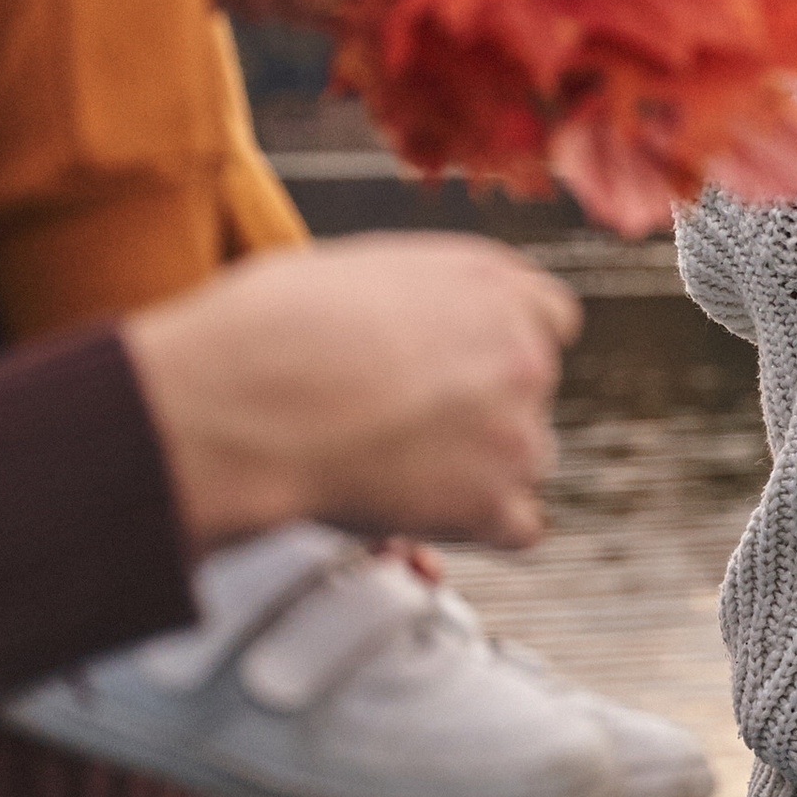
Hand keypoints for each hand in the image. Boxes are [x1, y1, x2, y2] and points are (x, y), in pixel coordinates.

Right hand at [120, 236, 581, 555]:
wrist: (249, 399)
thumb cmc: (274, 331)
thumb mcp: (357, 270)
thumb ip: (415, 298)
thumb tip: (403, 321)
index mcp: (492, 285)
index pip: (547, 319)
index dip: (500, 348)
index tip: (470, 368)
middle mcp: (521, 353)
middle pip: (533, 392)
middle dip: (484, 408)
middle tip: (414, 423)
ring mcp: (515, 431)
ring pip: (527, 458)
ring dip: (481, 468)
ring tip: (403, 469)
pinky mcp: (492, 501)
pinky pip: (518, 527)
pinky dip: (480, 526)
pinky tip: (435, 514)